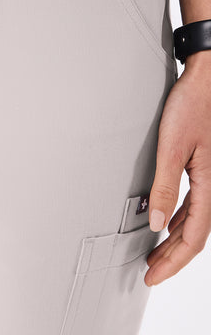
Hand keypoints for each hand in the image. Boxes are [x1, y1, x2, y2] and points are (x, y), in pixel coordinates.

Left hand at [145, 53, 210, 285]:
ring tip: (155, 253)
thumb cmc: (190, 107)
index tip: (153, 275)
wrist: (203, 81)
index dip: (173, 260)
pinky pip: (192, 204)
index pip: (192, 237)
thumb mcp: (171, 148)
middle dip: (172, 257)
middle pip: (194, 234)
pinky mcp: (201, 167)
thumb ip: (164, 186)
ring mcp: (209, 178)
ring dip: (173, 240)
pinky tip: (165, 221)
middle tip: (151, 272)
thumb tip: (154, 222)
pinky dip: (177, 219)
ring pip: (193, 220)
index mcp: (210, 186)